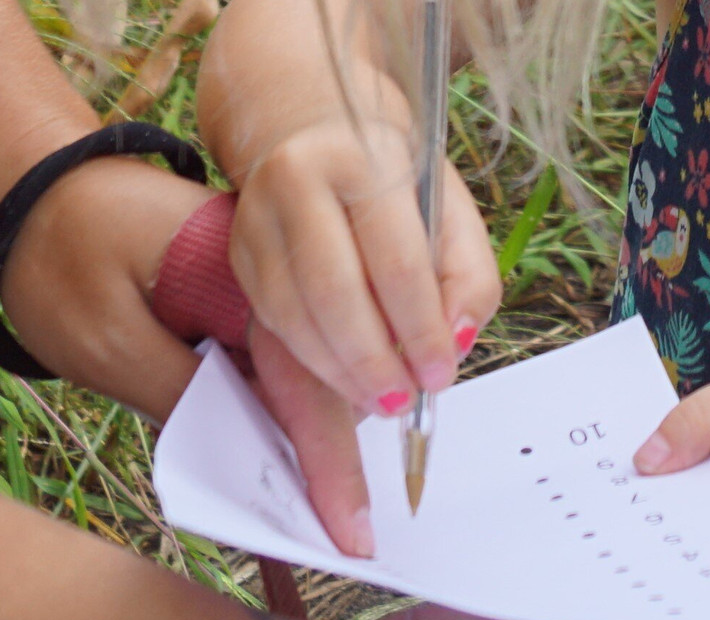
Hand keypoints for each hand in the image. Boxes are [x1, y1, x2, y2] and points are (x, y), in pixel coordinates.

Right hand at [227, 119, 500, 418]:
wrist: (314, 128)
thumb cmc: (392, 175)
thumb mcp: (451, 210)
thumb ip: (469, 277)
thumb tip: (457, 340)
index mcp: (364, 159)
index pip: (396, 261)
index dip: (420, 330)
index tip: (440, 374)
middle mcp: (299, 180)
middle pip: (334, 292)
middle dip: (374, 362)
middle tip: (404, 400)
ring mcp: (258, 214)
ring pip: (295, 313)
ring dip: (341, 371)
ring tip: (381, 399)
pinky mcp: (240, 248)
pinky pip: (273, 318)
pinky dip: (313, 358)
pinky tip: (346, 375)